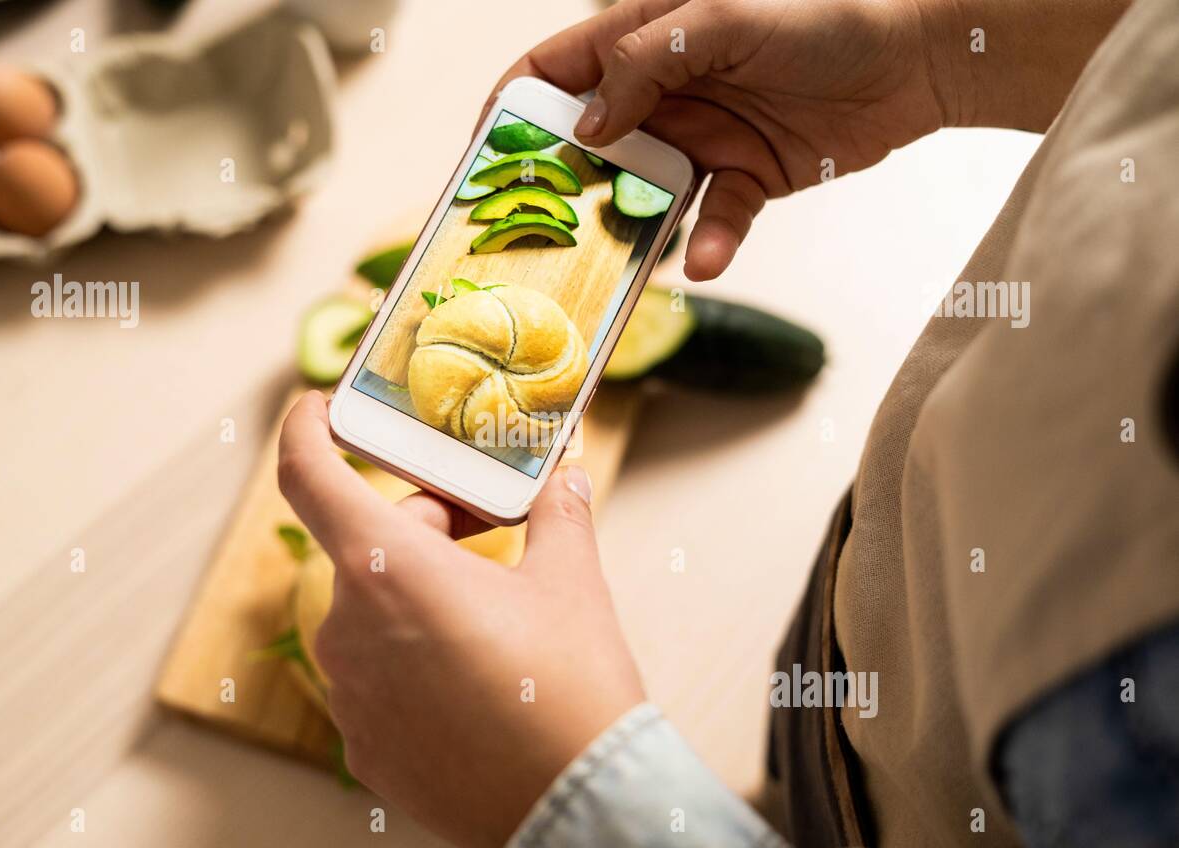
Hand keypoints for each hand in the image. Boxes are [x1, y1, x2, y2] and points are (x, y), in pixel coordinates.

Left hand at [277, 392, 645, 847]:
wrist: (576, 804)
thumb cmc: (570, 688)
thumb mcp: (570, 581)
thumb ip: (557, 514)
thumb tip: (563, 479)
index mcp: (390, 567)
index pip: (308, 475)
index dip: (304, 430)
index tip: (317, 409)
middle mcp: (349, 628)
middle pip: (366, 545)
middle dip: (421, 528)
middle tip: (486, 536)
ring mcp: (349, 693)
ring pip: (371, 612)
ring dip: (416, 598)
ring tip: (489, 620)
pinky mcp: (362, 745)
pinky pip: (376, 677)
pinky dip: (412, 661)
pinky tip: (471, 680)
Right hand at [484, 0, 1129, 280]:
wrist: (923, 54)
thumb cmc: (826, 14)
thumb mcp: (721, 20)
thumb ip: (645, 64)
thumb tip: (585, 127)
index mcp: (644, 36)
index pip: (554, 72)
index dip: (510, 112)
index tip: (482, 162)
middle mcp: (663, 91)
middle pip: (588, 146)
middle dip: (561, 189)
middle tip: (539, 235)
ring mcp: (702, 138)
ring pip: (642, 196)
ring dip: (629, 230)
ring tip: (614, 265)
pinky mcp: (746, 179)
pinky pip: (713, 222)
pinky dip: (711, 244)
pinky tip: (711, 259)